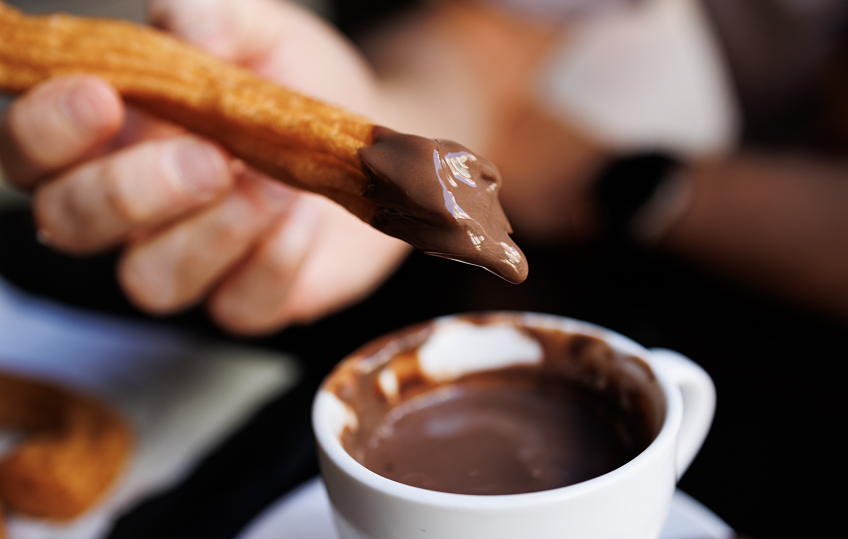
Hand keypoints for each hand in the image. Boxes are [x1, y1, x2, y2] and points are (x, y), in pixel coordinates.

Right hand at [0, 0, 408, 333]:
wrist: (363, 137)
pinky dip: (274, 263)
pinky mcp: (248, 300)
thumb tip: (188, 30)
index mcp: (105, 139)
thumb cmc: (291, 82)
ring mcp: (189, 263)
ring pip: (152, 281)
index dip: (47, 131)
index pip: (31, 150)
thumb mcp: (257, 30)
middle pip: (72, 225)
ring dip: (213, 232)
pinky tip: (305, 220)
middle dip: (130, 193)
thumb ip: (213, 16)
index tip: (102, 98)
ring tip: (274, 185)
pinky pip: (238, 308)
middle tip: (208, 157)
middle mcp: (130, 211)